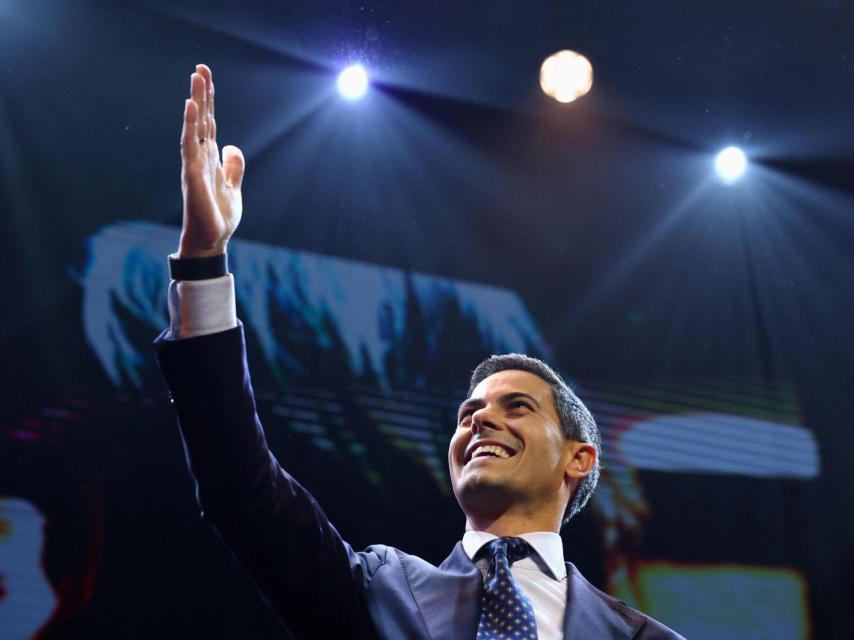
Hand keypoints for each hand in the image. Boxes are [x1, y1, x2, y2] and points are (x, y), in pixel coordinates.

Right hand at [177, 64, 244, 257]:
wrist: (212, 240)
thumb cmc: (218, 216)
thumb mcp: (233, 187)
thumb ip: (233, 166)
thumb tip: (231, 146)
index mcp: (210, 159)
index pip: (209, 124)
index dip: (209, 102)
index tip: (206, 78)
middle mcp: (199, 158)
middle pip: (201, 120)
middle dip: (201, 94)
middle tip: (200, 67)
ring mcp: (195, 165)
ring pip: (194, 127)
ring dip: (195, 102)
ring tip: (195, 78)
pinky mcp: (193, 175)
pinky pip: (190, 146)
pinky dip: (190, 126)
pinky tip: (191, 108)